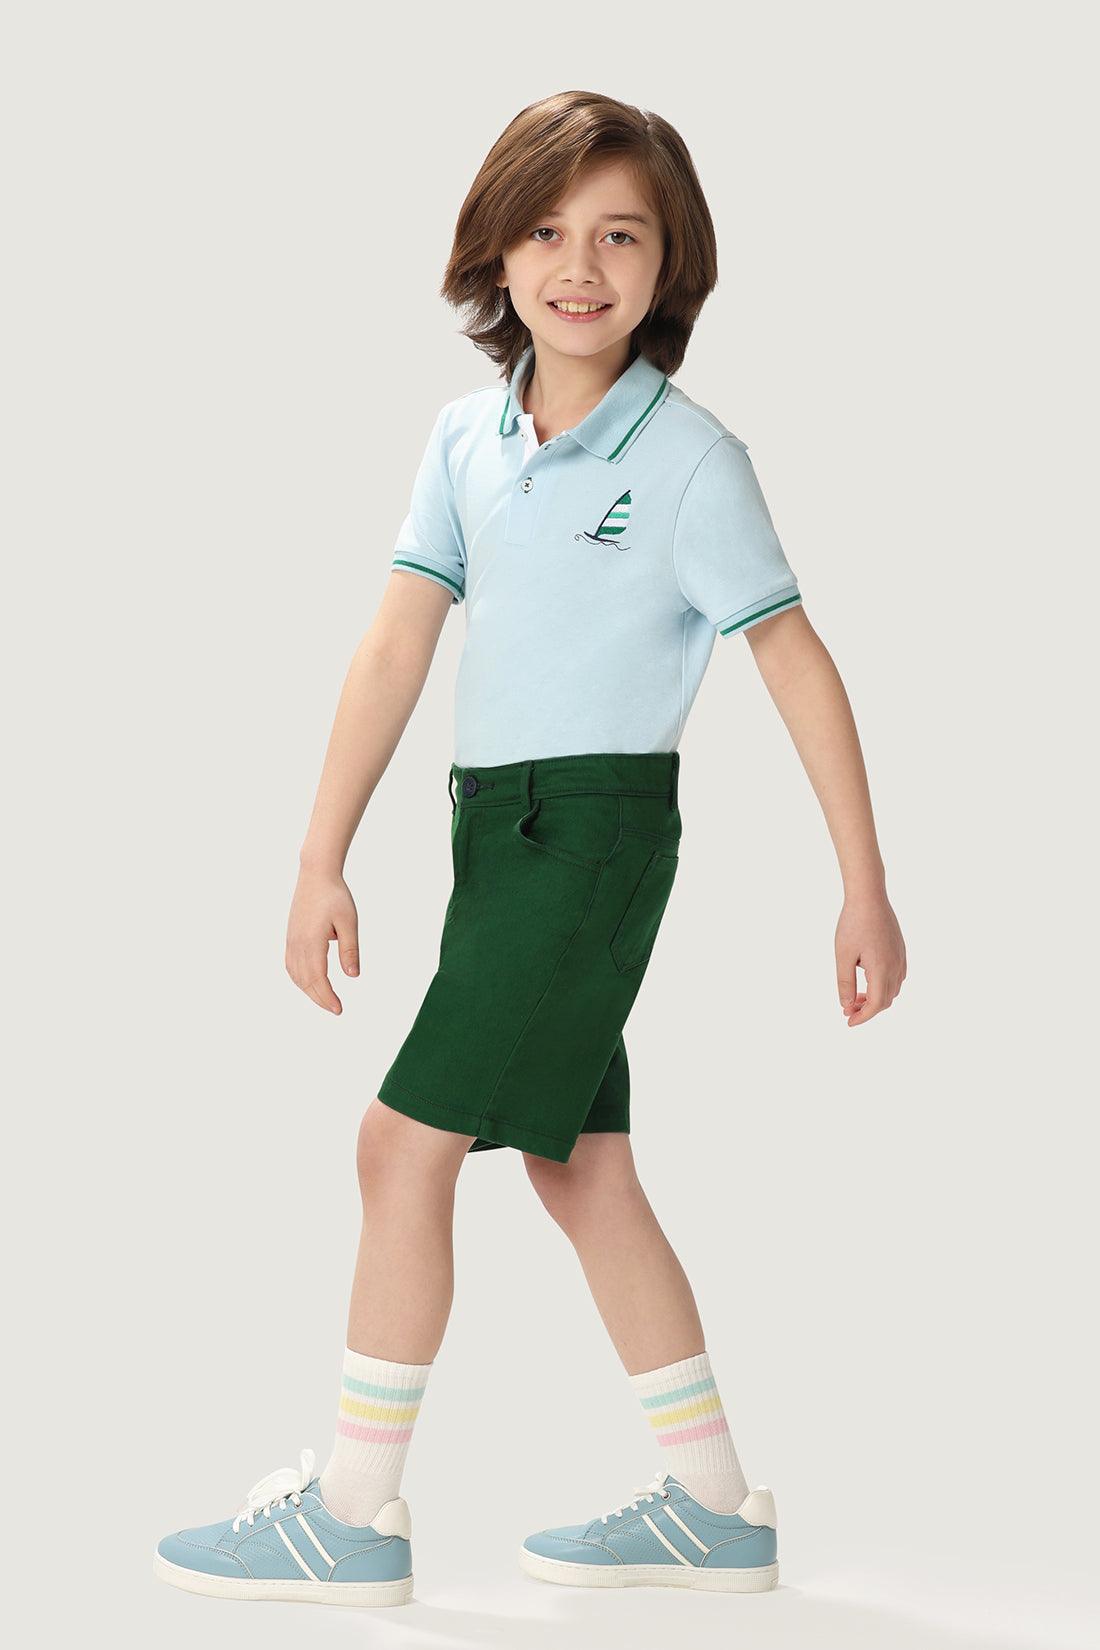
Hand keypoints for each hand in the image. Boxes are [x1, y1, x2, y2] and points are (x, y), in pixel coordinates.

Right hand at [285, 866, 359, 1013]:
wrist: (316, 875)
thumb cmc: (335, 896)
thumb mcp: (349, 922)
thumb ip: (350, 949)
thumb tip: (353, 976)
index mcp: (311, 942)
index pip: (318, 979)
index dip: (327, 997)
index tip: (339, 1009)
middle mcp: (297, 944)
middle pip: (305, 981)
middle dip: (320, 998)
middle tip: (336, 1009)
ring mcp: (291, 940)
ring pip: (295, 975)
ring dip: (308, 990)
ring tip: (325, 999)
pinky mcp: (290, 936)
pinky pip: (291, 965)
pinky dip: (299, 979)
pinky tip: (309, 982)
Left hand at [835, 891, 905, 1026]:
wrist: (869, 896)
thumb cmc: (853, 923)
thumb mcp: (843, 955)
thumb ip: (845, 983)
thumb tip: (847, 1005)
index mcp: (882, 969)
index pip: (877, 1004)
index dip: (863, 1017)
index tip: (848, 1021)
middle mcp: (896, 966)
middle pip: (886, 1000)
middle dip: (868, 1009)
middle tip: (848, 1009)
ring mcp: (901, 957)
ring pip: (893, 989)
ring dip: (876, 997)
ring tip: (856, 996)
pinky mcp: (901, 950)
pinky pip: (897, 976)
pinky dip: (884, 985)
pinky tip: (869, 980)